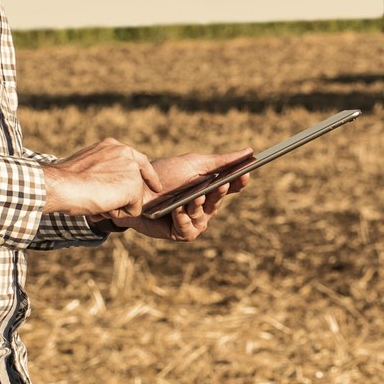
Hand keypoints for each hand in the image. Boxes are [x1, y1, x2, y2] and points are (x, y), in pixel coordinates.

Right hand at [41, 138, 160, 216]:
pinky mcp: (134, 186)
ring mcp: (131, 169)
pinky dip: (119, 214)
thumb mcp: (87, 167)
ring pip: (133, 198)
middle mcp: (125, 153)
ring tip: (96, 201)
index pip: (139, 160)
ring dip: (116, 206)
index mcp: (112, 146)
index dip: (148, 176)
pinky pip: (134, 210)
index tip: (156, 187)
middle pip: (137, 182)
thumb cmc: (66, 180)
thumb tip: (108, 185)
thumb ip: (104, 170)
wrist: (61, 185)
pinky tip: (103, 206)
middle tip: (108, 203)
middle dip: (125, 197)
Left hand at [97, 149, 251, 242]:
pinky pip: (189, 229)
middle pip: (219, 201)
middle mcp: (204, 206)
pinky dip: (184, 218)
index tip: (246, 172)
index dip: (240, 181)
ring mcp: (192, 220)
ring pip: (205, 217)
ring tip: (195, 196)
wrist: (134, 189)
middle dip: (220, 192)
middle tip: (222, 183)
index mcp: (210, 188)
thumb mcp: (193, 164)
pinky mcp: (179, 232)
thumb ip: (221, 161)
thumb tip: (249, 151)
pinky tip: (177, 209)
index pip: (231, 186)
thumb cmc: (164, 174)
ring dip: (199, 206)